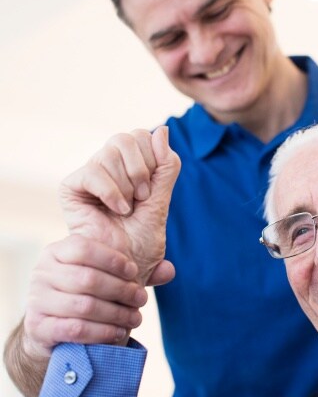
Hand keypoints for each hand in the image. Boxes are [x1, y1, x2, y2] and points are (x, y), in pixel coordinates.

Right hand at [22, 235, 146, 358]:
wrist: (53, 328)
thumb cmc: (87, 294)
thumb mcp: (108, 277)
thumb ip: (137, 272)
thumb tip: (169, 271)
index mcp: (57, 251)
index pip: (84, 247)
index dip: (113, 260)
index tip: (134, 272)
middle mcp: (42, 272)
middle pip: (88, 279)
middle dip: (122, 291)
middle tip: (142, 300)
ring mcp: (36, 300)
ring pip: (84, 305)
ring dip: (116, 314)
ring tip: (135, 318)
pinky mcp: (37, 326)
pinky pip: (74, 329)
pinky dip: (101, 332)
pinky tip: (118, 333)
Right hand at [59, 126, 180, 283]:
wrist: (123, 266)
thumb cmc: (142, 239)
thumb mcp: (162, 199)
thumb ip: (166, 167)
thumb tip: (162, 130)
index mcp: (131, 165)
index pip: (143, 135)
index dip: (154, 158)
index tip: (152, 189)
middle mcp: (109, 165)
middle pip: (127, 137)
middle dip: (142, 170)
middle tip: (142, 198)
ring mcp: (91, 174)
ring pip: (111, 152)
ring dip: (128, 186)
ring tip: (128, 210)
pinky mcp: (72, 187)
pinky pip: (93, 172)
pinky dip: (111, 192)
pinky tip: (118, 210)